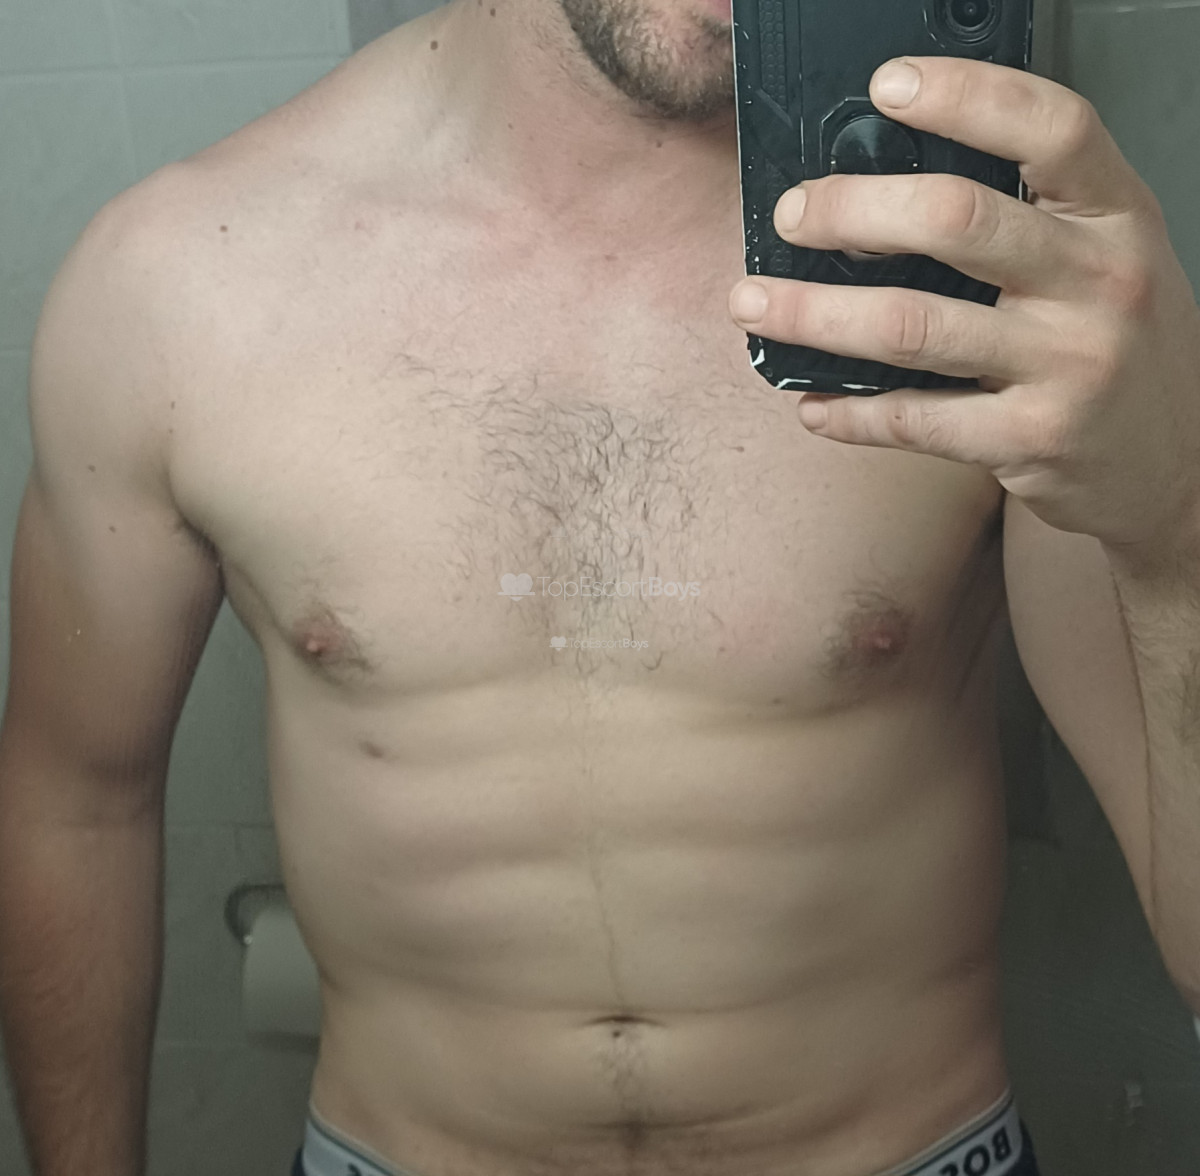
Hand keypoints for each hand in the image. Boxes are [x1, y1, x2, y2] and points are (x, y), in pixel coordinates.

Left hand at [727, 56, 1199, 550]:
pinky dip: (848, 411)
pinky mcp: (1033, 440)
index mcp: (1118, 217)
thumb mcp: (1106, 262)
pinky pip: (914, 419)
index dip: (965, 96)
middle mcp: (1102, 282)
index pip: (1051, 127)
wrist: (1173, 464)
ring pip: (912, 325)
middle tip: (792, 217)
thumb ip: (1031, 223)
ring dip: (814, 312)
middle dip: (852, 210)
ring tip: (755, 304)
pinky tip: (810, 401)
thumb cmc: (1120, 350)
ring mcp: (1069, 366)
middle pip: (956, 220)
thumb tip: (885, 203)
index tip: (886, 85)